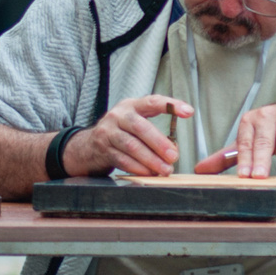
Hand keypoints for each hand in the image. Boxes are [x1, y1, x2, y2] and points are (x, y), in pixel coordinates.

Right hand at [66, 95, 190, 177]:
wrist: (87, 146)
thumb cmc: (120, 133)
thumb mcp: (134, 123)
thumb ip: (153, 130)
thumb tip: (173, 150)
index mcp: (131, 106)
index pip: (152, 101)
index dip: (171, 105)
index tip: (188, 112)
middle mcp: (117, 116)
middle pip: (140, 127)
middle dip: (159, 143)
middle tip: (174, 156)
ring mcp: (108, 133)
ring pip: (131, 146)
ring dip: (151, 160)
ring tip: (165, 169)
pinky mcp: (103, 150)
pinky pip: (122, 160)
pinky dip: (138, 168)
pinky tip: (149, 173)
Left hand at [201, 101, 275, 176]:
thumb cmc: (272, 133)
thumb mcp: (248, 143)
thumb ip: (226, 157)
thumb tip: (200, 170)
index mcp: (250, 120)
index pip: (245, 144)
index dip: (244, 160)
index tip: (243, 175)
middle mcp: (267, 114)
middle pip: (264, 145)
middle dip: (261, 163)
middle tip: (259, 177)